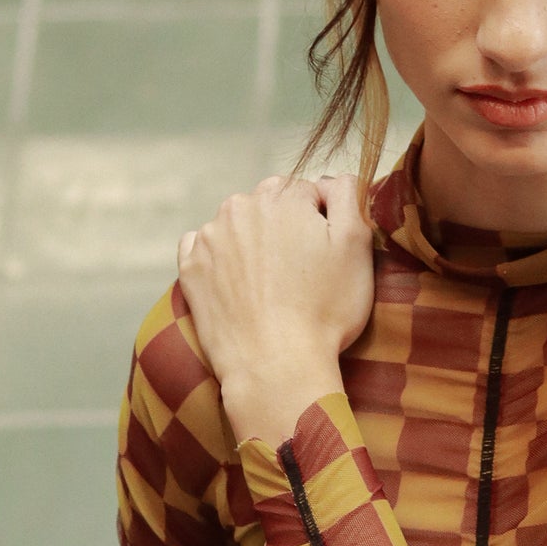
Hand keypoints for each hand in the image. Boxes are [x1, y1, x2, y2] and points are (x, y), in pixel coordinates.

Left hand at [178, 173, 375, 448]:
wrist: (275, 366)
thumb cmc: (324, 310)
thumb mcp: (356, 245)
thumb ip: (347, 195)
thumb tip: (332, 180)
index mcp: (284, 196)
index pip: (308, 193)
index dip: (322, 224)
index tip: (325, 257)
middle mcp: (241, 206)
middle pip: (270, 205)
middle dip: (284, 228)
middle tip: (300, 273)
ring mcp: (210, 236)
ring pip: (237, 225)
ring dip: (252, 243)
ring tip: (270, 286)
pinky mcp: (190, 267)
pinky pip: (203, 247)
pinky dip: (219, 259)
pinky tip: (237, 285)